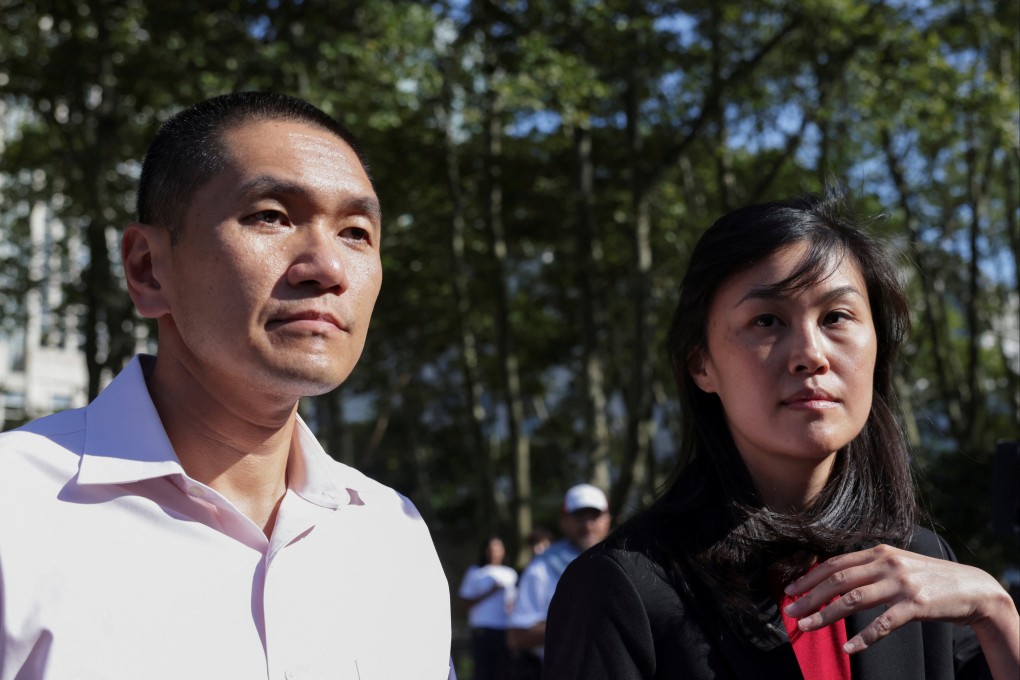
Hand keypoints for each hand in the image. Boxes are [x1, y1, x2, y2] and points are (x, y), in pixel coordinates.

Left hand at [783, 544, 1018, 679]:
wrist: (973, 588)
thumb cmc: (930, 578)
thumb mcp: (898, 564)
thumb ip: (870, 568)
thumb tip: (836, 579)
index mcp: (879, 552)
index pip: (835, 563)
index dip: (809, 577)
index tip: (790, 589)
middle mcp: (887, 563)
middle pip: (838, 579)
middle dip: (810, 596)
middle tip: (790, 611)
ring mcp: (901, 584)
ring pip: (853, 599)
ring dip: (826, 614)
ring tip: (807, 626)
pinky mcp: (916, 605)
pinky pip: (883, 623)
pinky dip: (864, 636)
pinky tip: (849, 647)